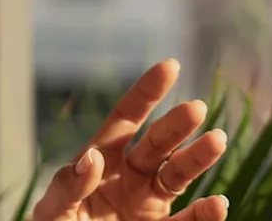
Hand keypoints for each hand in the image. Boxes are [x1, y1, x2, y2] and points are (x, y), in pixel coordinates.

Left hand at [33, 60, 228, 220]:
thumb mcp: (53, 210)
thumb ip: (69, 185)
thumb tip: (92, 157)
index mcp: (102, 160)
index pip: (127, 118)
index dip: (147, 92)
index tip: (170, 66)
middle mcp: (131, 176)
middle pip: (158, 143)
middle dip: (177, 124)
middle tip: (196, 108)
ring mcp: (148, 204)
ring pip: (179, 174)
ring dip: (199, 157)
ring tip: (217, 140)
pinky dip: (206, 215)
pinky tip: (218, 205)